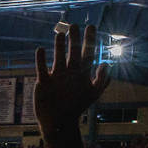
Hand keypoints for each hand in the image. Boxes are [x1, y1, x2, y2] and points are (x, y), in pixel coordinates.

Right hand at [33, 22, 110, 137]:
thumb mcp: (92, 94)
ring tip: (60, 34)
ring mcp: (56, 76)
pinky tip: (40, 50)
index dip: (89, 39)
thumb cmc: (77, 107)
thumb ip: (101, 80)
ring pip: (58, 56)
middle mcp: (69, 71)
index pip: (87, 52)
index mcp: (82, 73)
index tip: (91, 26)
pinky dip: (40, 59)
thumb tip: (107, 64)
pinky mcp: (44, 81)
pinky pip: (41, 67)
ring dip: (59, 45)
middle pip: (72, 51)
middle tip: (74, 25)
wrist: (60, 122)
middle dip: (74, 38)